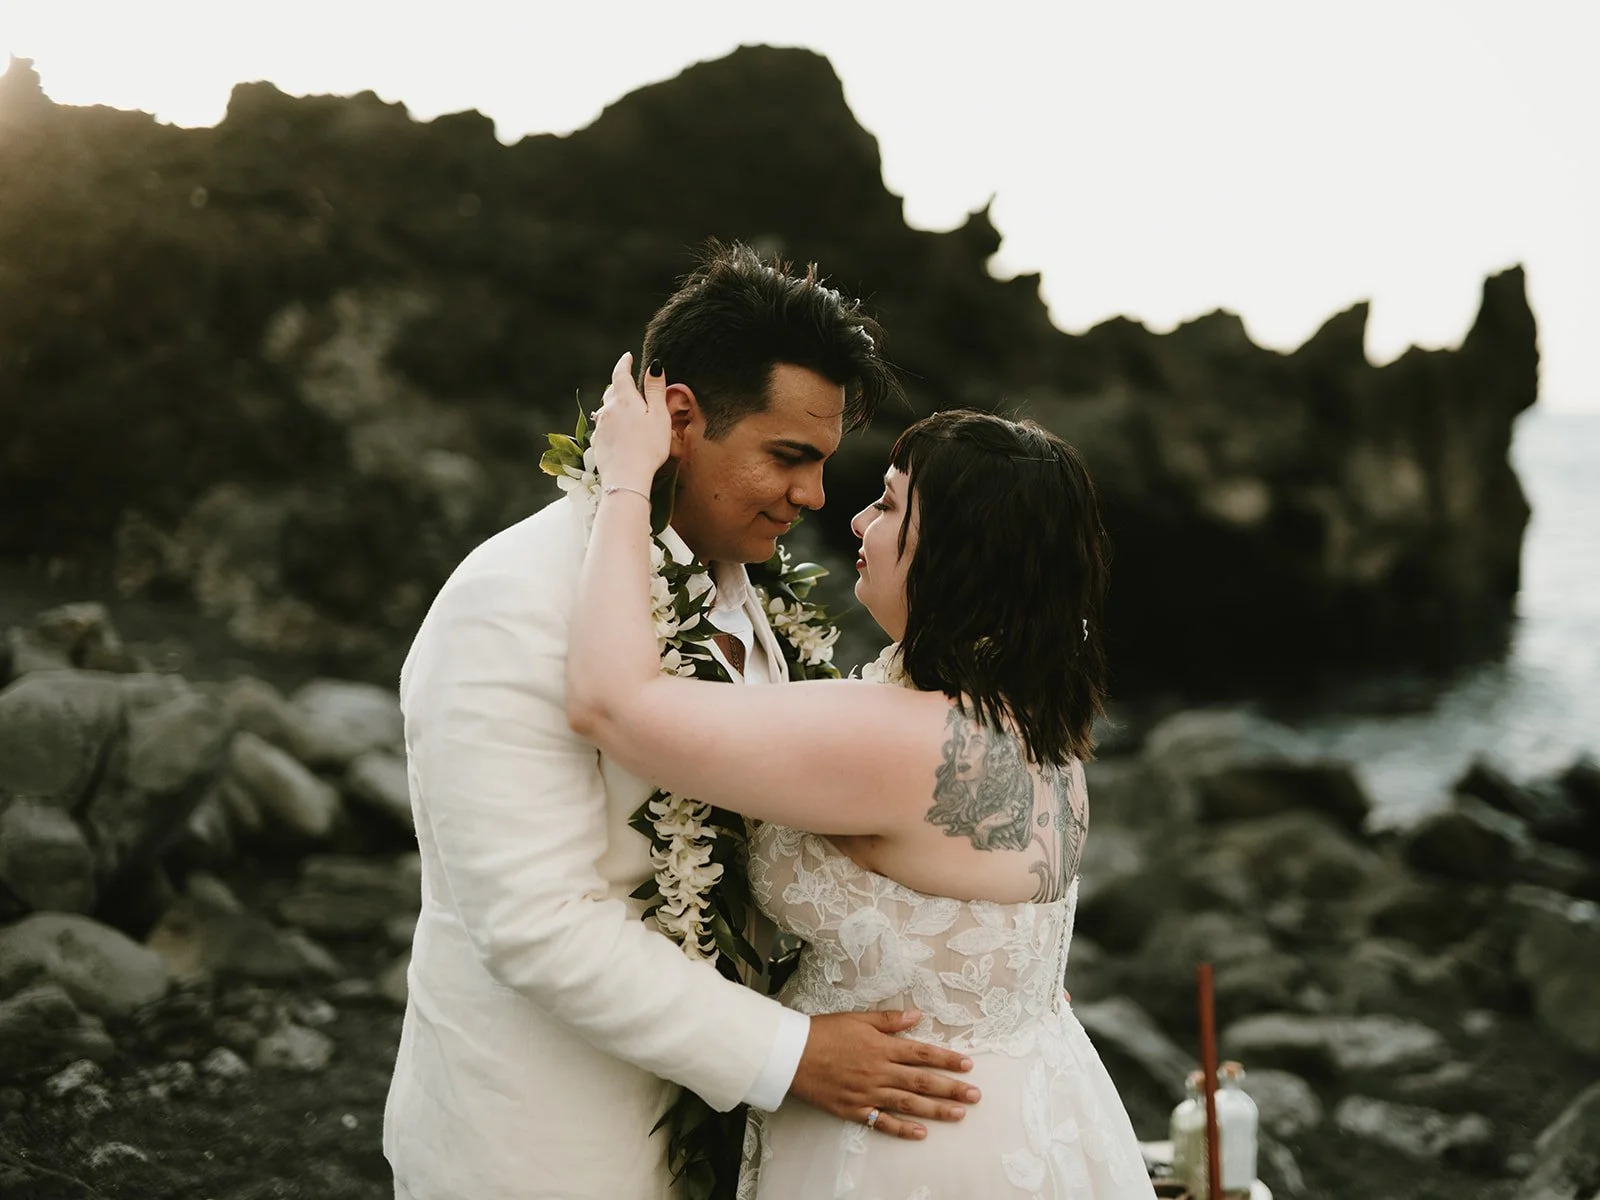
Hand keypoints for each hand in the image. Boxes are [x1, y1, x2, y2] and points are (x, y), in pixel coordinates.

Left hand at [591, 352, 670, 493]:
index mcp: (624, 399)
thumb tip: (654, 366)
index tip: (628, 357)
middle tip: (630, 385)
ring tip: (626, 412)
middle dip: (620, 386)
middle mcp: (607, 410)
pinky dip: (611, 424)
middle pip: (612, 391)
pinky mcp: (597, 443)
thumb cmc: (648, 447)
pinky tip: (619, 434)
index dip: (624, 363)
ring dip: (615, 406)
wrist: (627, 477)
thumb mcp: (659, 415)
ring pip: (606, 410)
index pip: (620, 374)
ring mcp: (600, 427)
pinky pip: (603, 427)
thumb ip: (655, 390)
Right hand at [789, 1010, 980, 1140]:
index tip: (967, 1065)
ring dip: (936, 1109)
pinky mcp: (855, 1109)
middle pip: (922, 1081)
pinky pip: (883, 1122)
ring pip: (908, 1103)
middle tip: (975, 1095)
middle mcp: (879, 1071)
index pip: (922, 1053)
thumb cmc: (824, 1032)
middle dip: (951, 1088)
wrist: (793, 1054)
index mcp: (882, 1046)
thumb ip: (889, 1019)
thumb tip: (917, 1015)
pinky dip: (902, 1129)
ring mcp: (868, 1093)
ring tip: (958, 1114)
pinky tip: (921, 1134)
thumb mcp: (858, 1018)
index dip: (946, 1059)